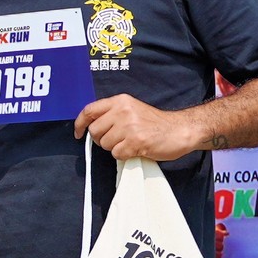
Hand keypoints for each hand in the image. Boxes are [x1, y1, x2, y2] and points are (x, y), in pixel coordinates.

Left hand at [74, 94, 204, 162]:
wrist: (180, 130)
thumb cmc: (156, 123)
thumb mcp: (132, 109)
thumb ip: (113, 114)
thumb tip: (90, 127)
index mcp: (120, 101)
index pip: (89, 110)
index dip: (79, 124)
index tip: (78, 133)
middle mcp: (123, 111)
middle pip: (95, 131)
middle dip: (102, 140)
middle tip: (117, 140)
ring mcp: (129, 126)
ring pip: (105, 144)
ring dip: (115, 148)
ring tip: (130, 143)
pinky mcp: (136, 142)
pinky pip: (117, 154)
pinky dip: (124, 156)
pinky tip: (136, 149)